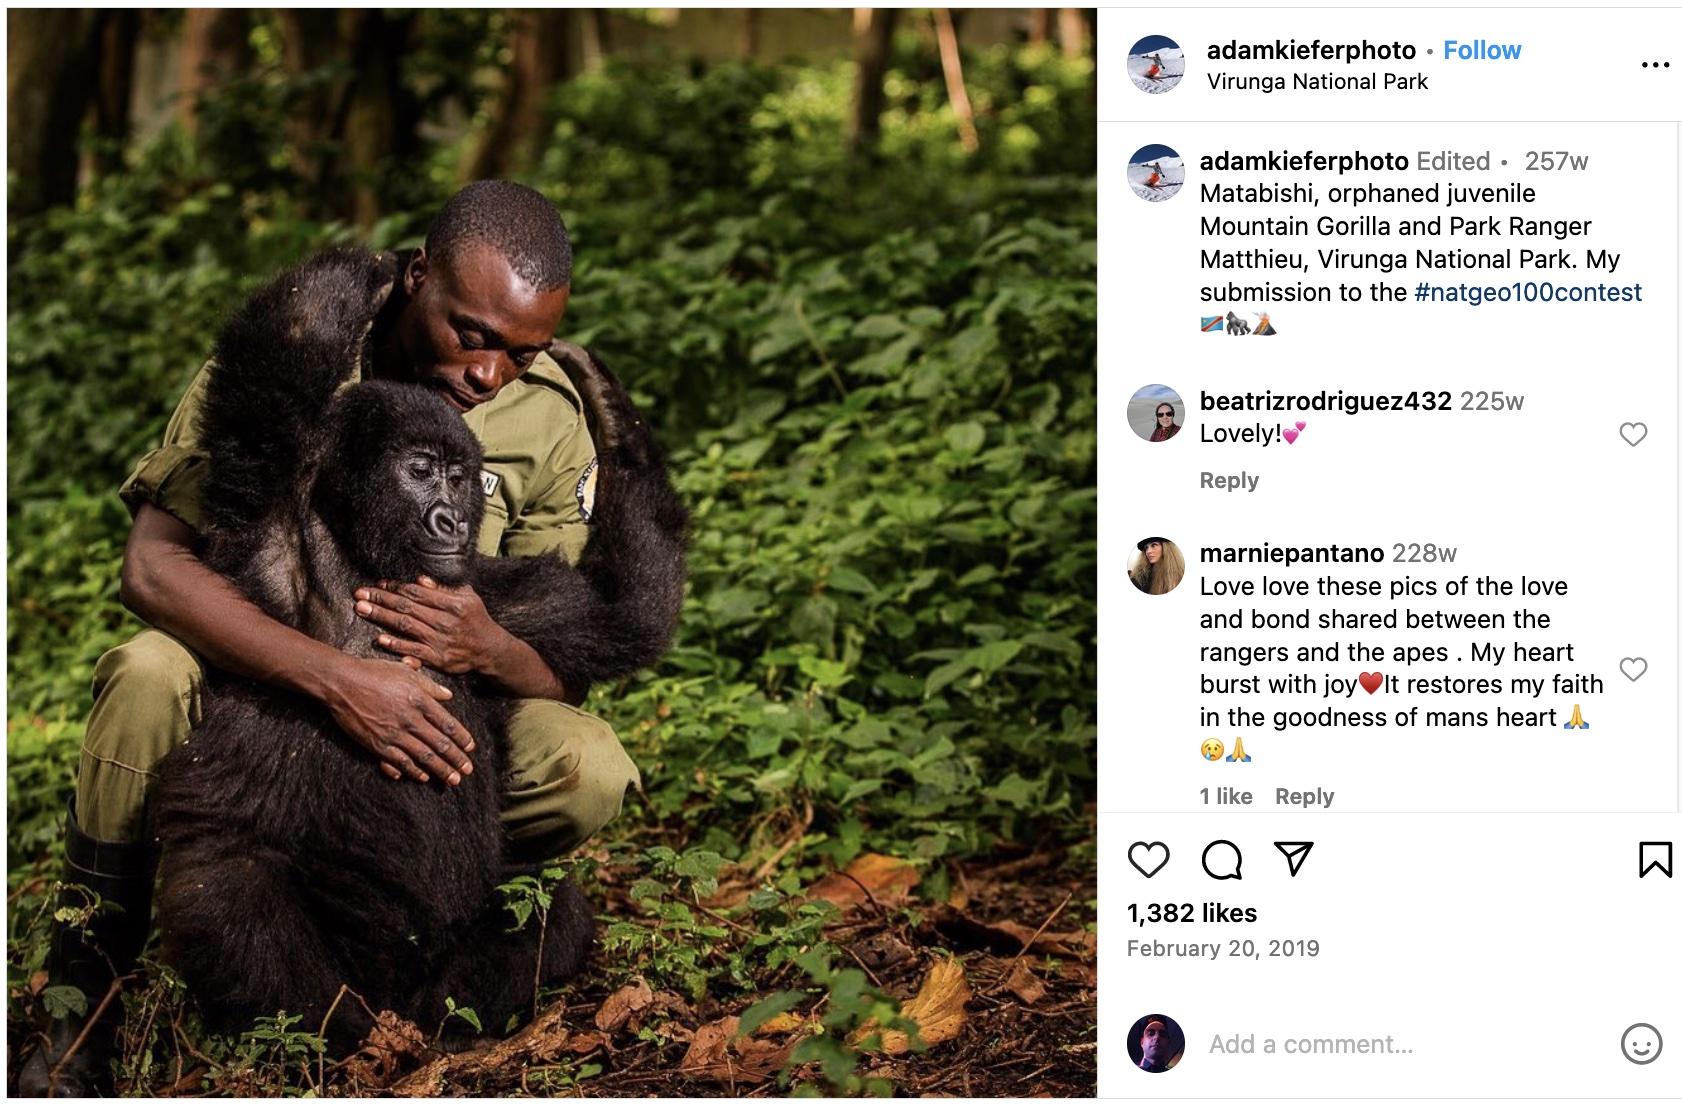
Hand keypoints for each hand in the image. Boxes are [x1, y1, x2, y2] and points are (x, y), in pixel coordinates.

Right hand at [320, 655, 475, 784]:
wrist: (341, 682)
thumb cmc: (373, 673)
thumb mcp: (405, 672)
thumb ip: (429, 686)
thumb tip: (448, 695)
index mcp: (419, 700)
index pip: (448, 724)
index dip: (462, 738)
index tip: (471, 748)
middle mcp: (410, 719)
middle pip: (440, 744)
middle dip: (456, 760)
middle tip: (468, 771)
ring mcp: (393, 734)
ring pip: (423, 757)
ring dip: (441, 770)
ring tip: (453, 781)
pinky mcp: (377, 745)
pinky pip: (399, 762)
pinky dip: (413, 771)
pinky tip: (424, 777)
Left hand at [355, 576, 506, 675]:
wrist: (490, 650)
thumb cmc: (476, 619)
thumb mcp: (467, 596)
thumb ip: (444, 588)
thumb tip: (420, 580)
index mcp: (451, 603)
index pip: (417, 592)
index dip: (396, 587)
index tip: (378, 584)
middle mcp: (444, 620)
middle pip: (407, 607)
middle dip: (381, 599)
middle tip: (359, 593)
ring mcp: (440, 640)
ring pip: (406, 625)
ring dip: (381, 617)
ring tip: (362, 609)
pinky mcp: (438, 658)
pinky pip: (413, 650)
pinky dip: (396, 644)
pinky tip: (380, 638)